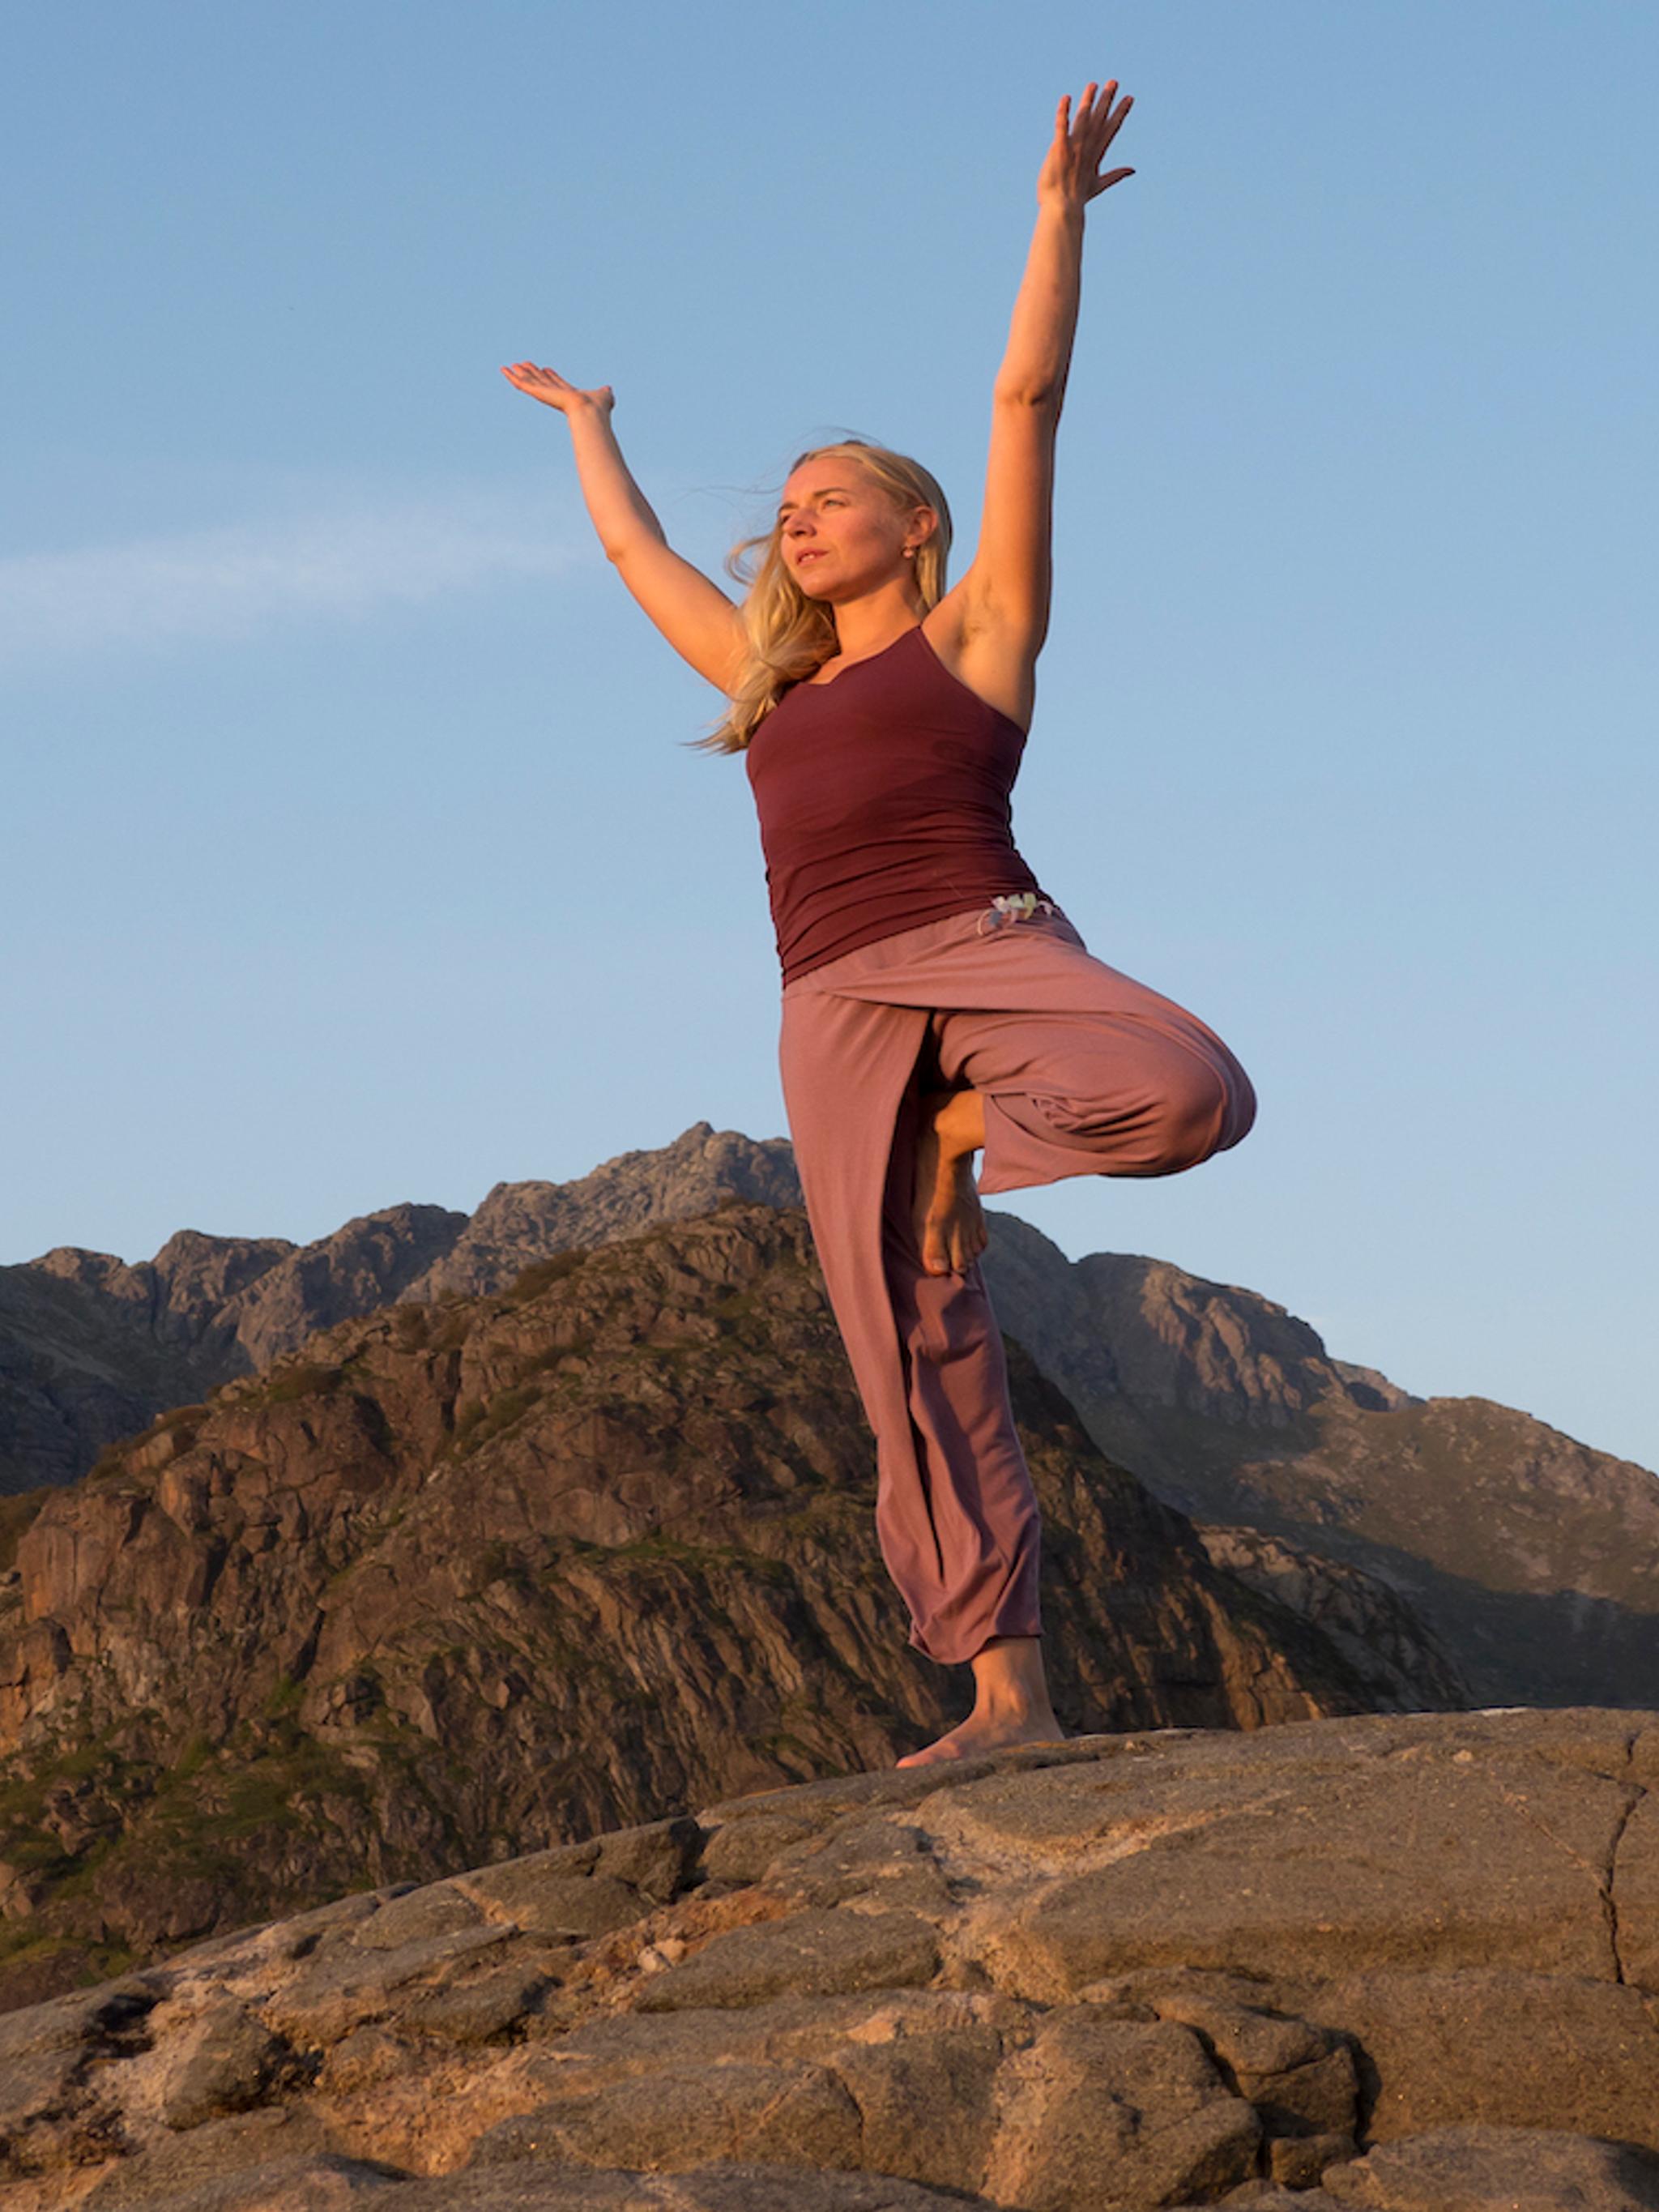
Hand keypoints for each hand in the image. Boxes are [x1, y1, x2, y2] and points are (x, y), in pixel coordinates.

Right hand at [499, 361, 614, 415]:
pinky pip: (523, 384)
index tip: (546, 369)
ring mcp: (546, 394)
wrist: (590, 411)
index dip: (551, 377)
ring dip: (518, 374)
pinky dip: (513, 377)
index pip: (557, 384)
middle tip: (522, 365)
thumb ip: (605, 392)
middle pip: (540, 381)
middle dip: (533, 373)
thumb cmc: (598, 407)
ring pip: (529, 382)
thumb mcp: (604, 395)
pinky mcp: (539, 392)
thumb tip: (610, 390)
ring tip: (508, 366)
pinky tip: (505, 370)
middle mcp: (555, 394)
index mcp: (568, 394)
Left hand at [1037, 79, 1133, 209]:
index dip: (1120, 113)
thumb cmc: (1077, 199)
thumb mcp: (1098, 186)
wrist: (1061, 210)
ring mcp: (1073, 149)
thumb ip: (1116, 175)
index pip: (1111, 129)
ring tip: (1093, 85)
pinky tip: (1066, 99)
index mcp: (1096, 155)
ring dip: (1088, 101)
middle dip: (1107, 101)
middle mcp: (1087, 149)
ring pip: (1082, 120)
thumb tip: (1133, 170)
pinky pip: (1061, 128)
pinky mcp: (1059, 150)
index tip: (1129, 98)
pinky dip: (1063, 113)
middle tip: (1114, 82)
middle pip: (1099, 120)